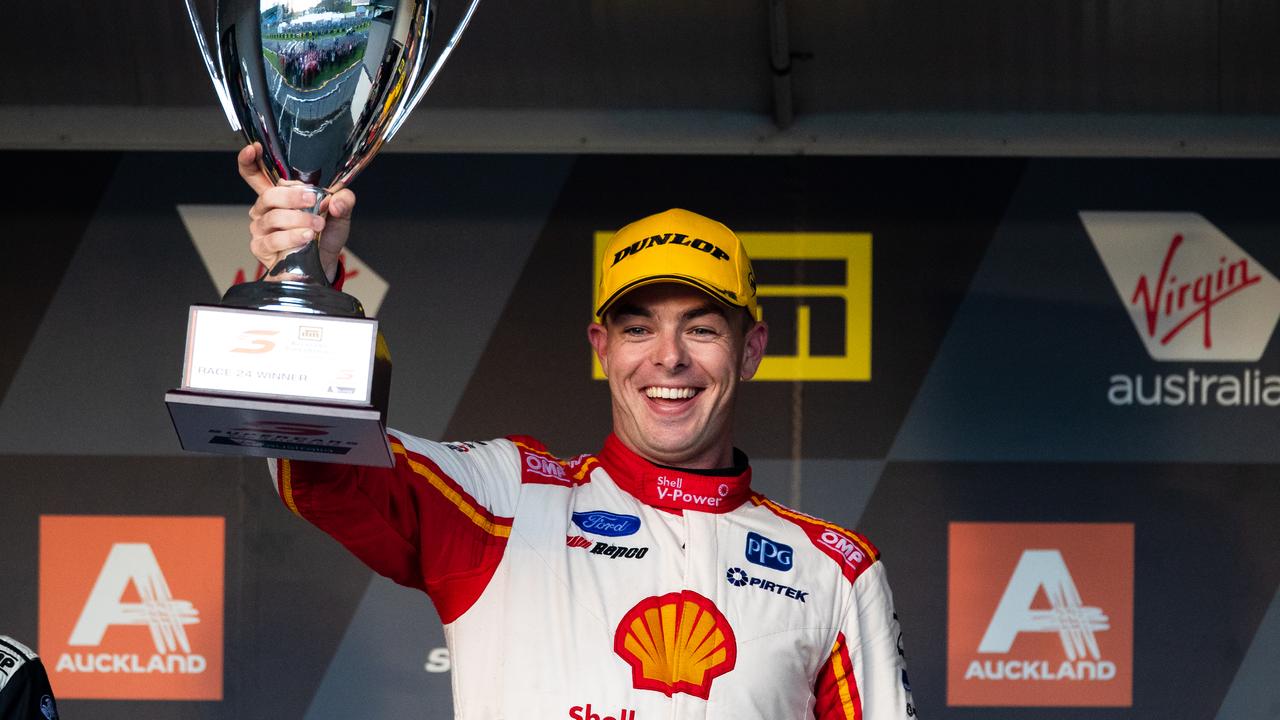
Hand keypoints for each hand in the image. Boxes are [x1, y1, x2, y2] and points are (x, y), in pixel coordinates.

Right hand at [238, 142, 355, 282]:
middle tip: (311, 200)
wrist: (324, 262)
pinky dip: (292, 237)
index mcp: (279, 194)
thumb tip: (335, 199)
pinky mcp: (261, 247)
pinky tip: (306, 238)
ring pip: (273, 218)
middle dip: (291, 197)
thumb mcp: (340, 213)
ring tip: (317, 225)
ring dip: (298, 220)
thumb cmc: (325, 234)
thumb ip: (343, 199)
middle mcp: (265, 209)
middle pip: (268, 195)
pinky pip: (273, 240)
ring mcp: (261, 229)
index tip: (254, 149)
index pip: (255, 173)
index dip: (249, 161)